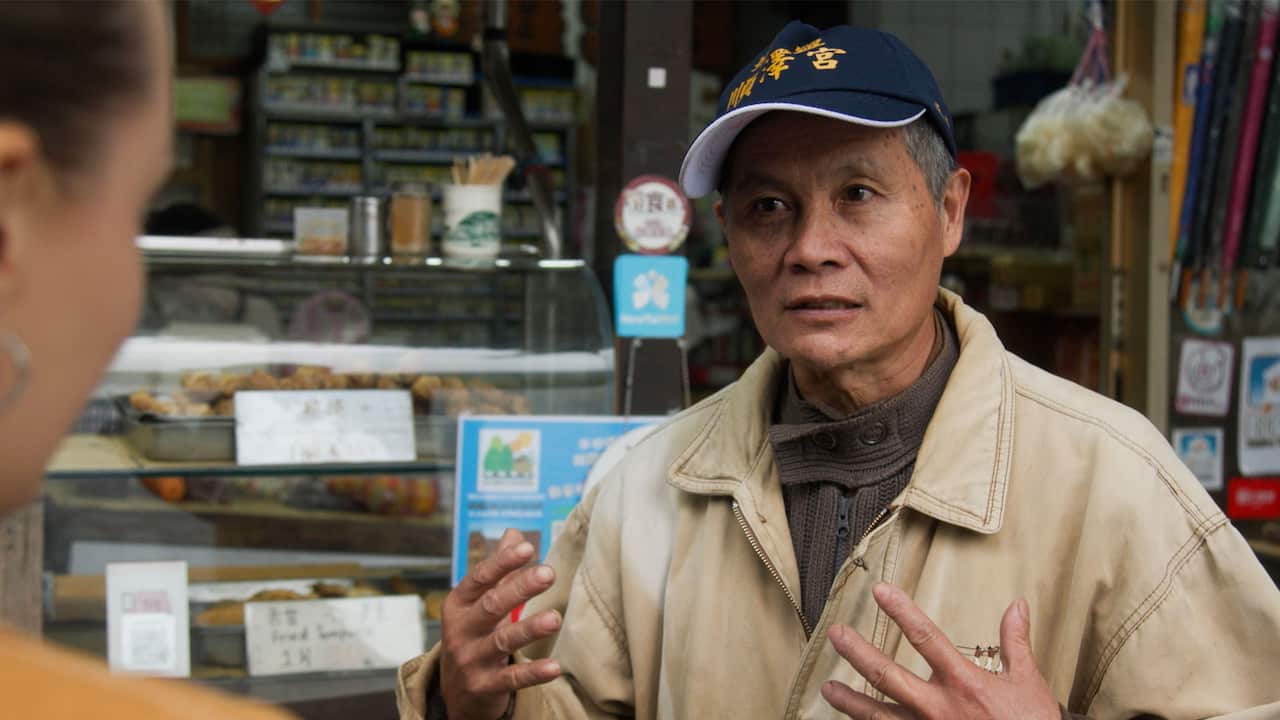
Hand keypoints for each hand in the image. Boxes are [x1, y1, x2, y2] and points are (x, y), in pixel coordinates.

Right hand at [441, 529, 562, 719]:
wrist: (456, 693)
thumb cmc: (473, 637)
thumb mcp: (478, 604)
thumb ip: (499, 571)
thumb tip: (514, 534)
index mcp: (458, 605)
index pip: (480, 578)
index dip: (502, 562)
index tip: (527, 548)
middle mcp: (460, 631)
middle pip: (491, 606)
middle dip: (519, 589)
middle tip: (548, 573)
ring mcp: (470, 660)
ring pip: (502, 642)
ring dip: (529, 629)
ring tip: (555, 618)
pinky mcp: (484, 687)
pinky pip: (511, 679)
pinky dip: (533, 673)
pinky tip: (555, 667)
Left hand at [823, 583, 1058, 719]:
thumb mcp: (1028, 683)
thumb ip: (1015, 643)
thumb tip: (1016, 605)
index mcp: (964, 683)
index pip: (926, 637)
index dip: (902, 611)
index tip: (880, 591)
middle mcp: (939, 708)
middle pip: (888, 675)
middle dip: (858, 654)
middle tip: (836, 634)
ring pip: (878, 716)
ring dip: (850, 702)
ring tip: (827, 689)